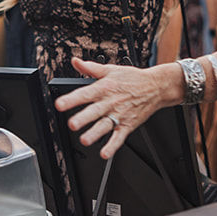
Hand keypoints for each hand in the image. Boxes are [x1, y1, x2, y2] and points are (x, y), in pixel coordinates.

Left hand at [59, 57, 176, 158]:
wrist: (156, 87)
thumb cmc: (133, 79)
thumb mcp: (111, 70)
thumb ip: (91, 68)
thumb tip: (75, 62)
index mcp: (104, 88)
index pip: (85, 94)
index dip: (72, 99)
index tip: (60, 104)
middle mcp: (111, 102)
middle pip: (95, 111)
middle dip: (83, 118)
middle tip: (72, 124)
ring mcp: (120, 115)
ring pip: (105, 126)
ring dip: (95, 133)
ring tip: (85, 140)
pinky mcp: (128, 125)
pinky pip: (119, 137)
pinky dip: (112, 146)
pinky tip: (105, 153)